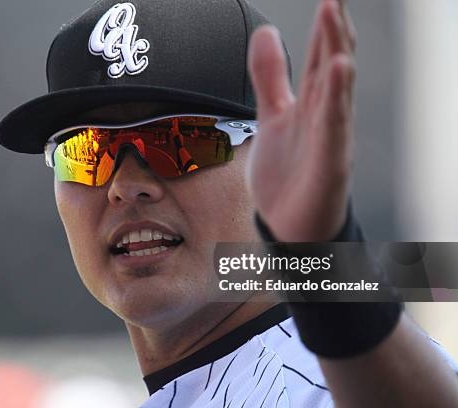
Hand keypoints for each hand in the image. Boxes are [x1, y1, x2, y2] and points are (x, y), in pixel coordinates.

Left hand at [246, 0, 356, 241]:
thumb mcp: (272, 115)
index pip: (319, 55)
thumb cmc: (287, 173)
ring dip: (336, 50)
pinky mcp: (329, 162)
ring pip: (336, 88)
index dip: (322, 25)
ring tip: (334, 14)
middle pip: (330, 63)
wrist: (287, 225)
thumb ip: (270, 77)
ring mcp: (329, 138)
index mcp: (310, 103)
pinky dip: (336, 97)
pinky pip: (333, 126)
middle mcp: (324, 115)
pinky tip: (339, 69)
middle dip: (332, 27)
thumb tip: (267, 31)